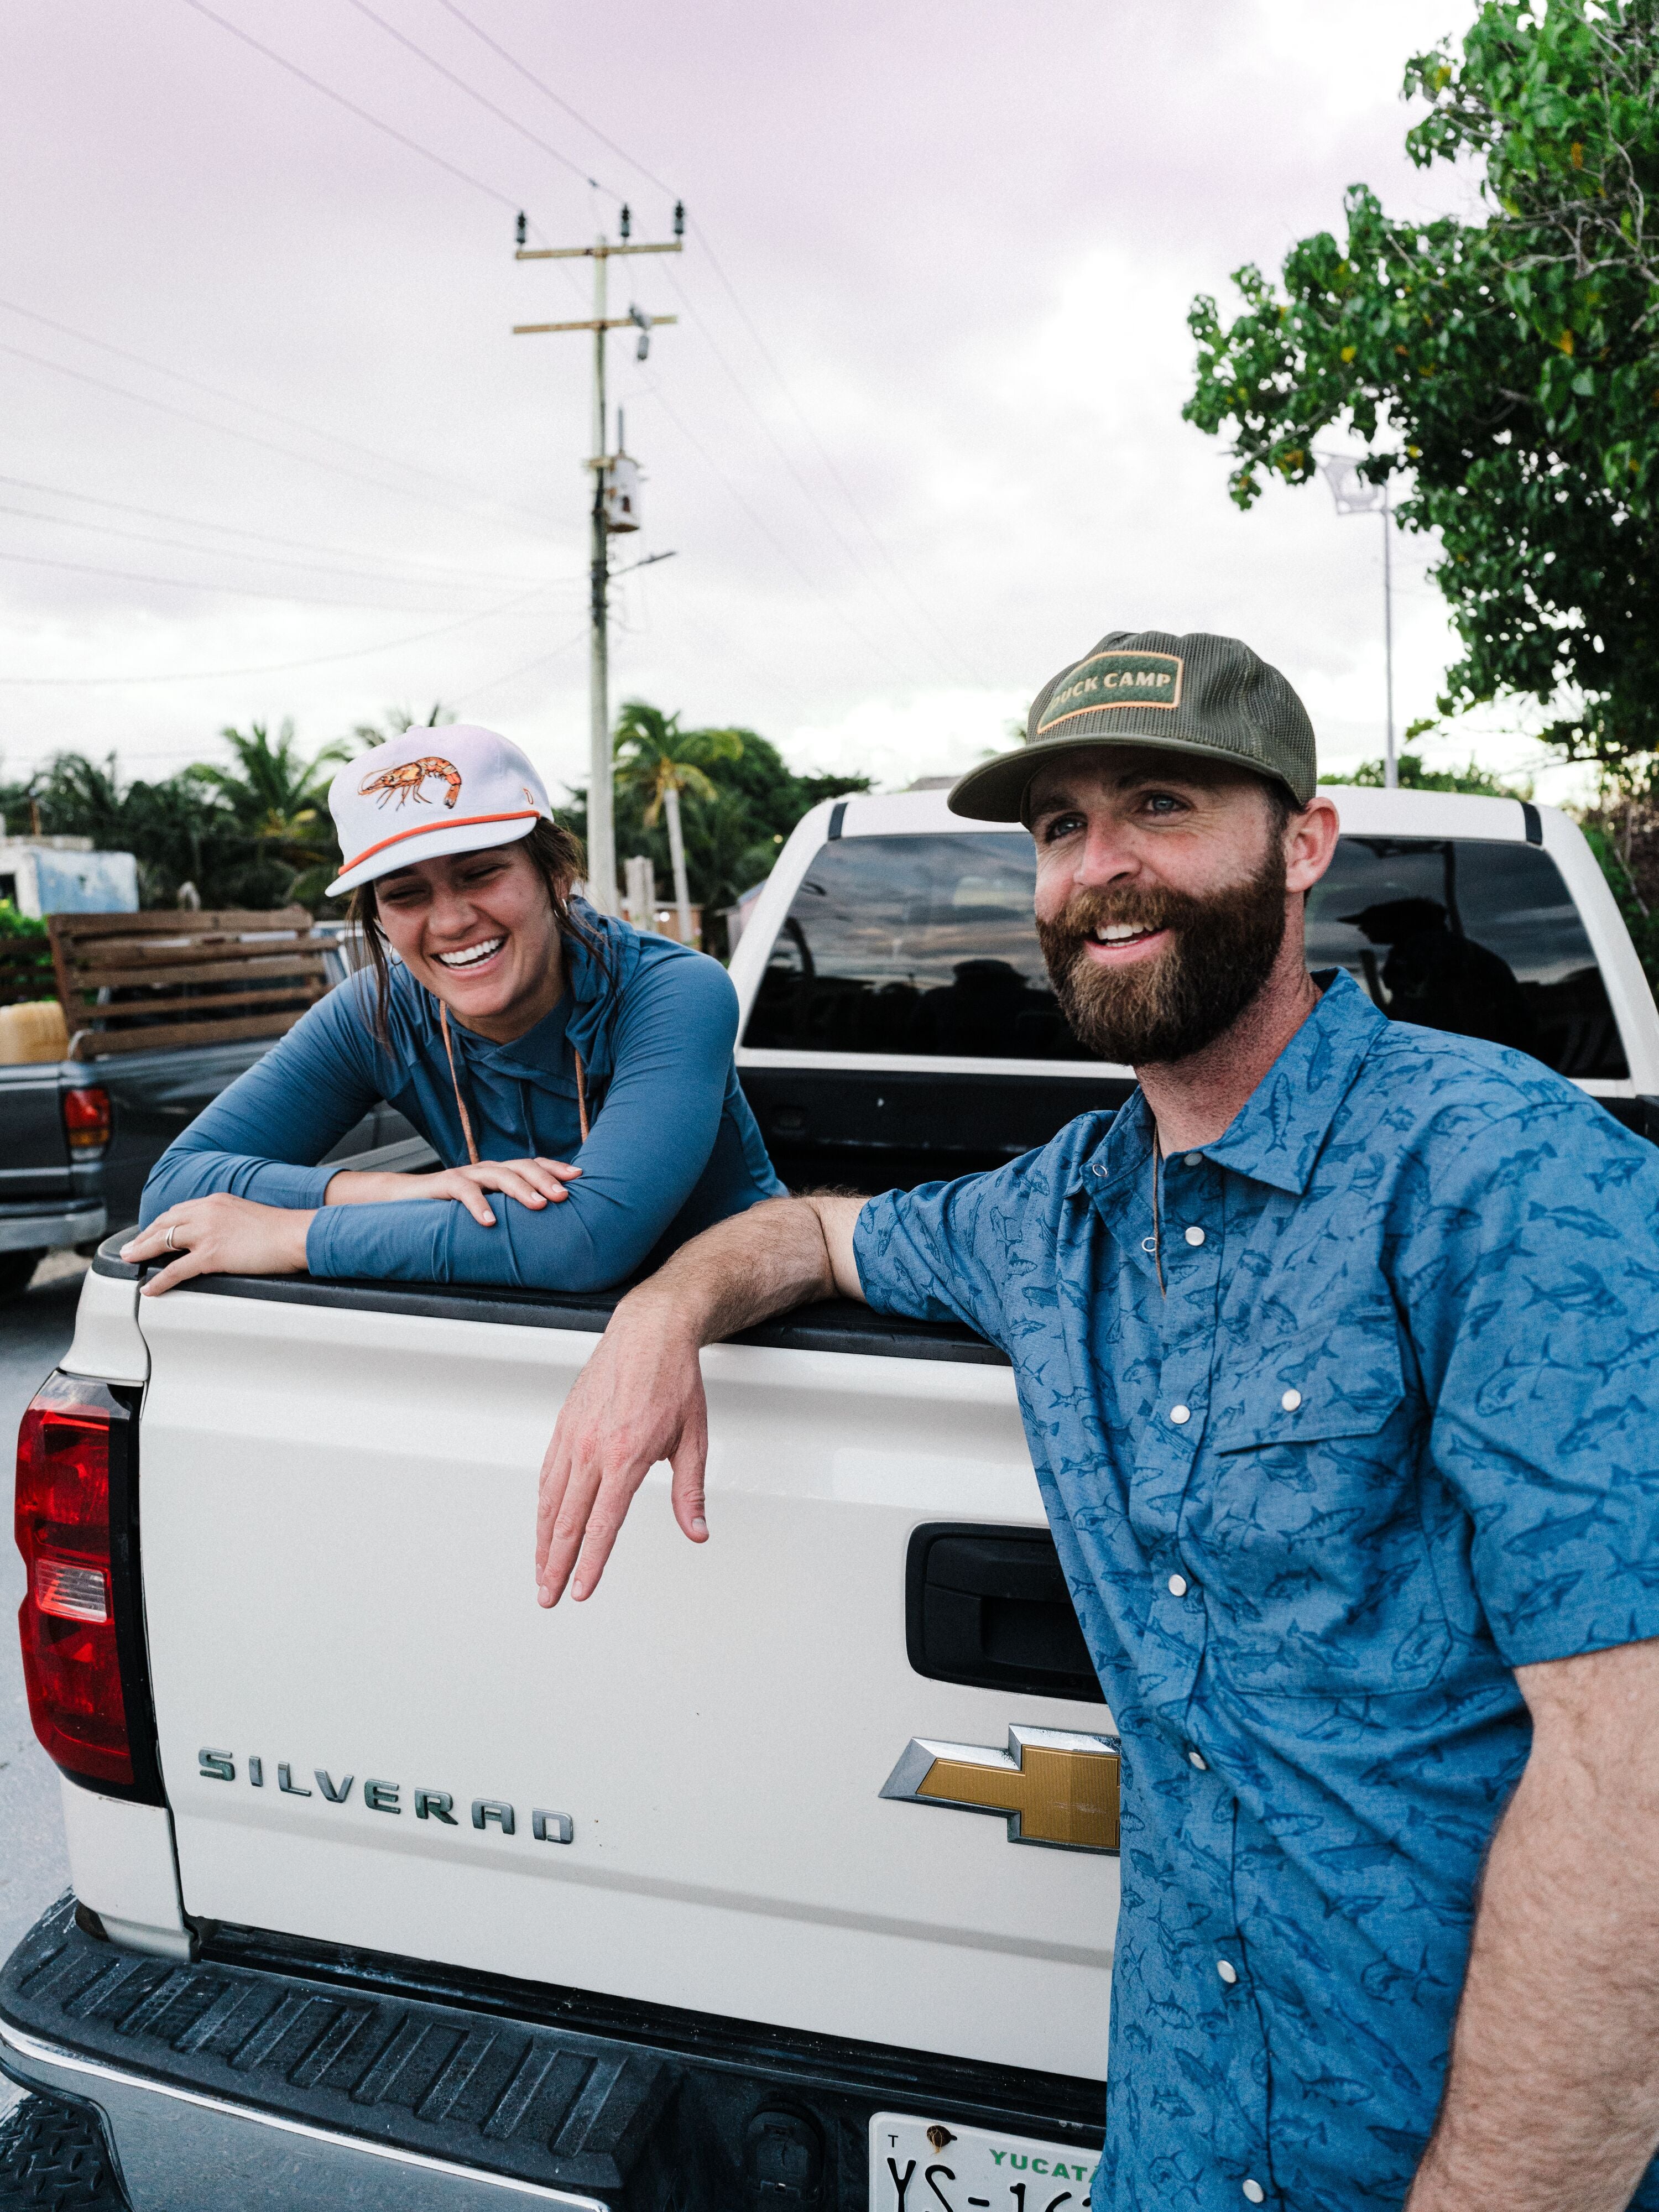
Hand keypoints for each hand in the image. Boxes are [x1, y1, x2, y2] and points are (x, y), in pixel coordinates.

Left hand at [120, 1193, 313, 1295]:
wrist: (296, 1234)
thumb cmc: (281, 1230)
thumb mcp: (248, 1215)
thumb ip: (229, 1221)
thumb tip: (223, 1236)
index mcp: (216, 1201)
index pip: (179, 1211)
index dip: (161, 1224)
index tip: (152, 1233)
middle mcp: (207, 1211)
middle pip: (164, 1223)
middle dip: (143, 1236)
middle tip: (130, 1248)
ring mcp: (207, 1232)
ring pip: (163, 1241)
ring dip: (142, 1252)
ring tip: (130, 1261)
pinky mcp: (211, 1254)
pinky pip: (176, 1269)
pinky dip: (159, 1280)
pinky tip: (149, 1288)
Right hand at [324, 1157, 580, 1227]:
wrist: (405, 1202)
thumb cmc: (451, 1208)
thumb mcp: (487, 1207)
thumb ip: (510, 1210)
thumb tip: (548, 1231)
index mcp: (500, 1173)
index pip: (532, 1164)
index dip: (555, 1168)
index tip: (579, 1177)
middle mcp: (486, 1169)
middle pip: (521, 1166)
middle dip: (545, 1179)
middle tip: (564, 1195)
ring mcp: (466, 1174)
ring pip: (498, 1175)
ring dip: (521, 1188)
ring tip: (538, 1204)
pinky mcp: (444, 1184)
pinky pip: (464, 1192)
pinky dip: (478, 1205)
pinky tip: (490, 1221)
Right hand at [535, 1299, 709, 1606]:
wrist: (650, 1331)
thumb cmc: (674, 1380)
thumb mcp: (694, 1439)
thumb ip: (690, 1492)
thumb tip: (697, 1531)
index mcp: (626, 1456)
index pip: (603, 1525)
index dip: (590, 1563)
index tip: (580, 1591)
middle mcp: (593, 1449)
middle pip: (568, 1520)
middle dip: (555, 1564)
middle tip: (548, 1596)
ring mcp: (574, 1436)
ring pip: (551, 1500)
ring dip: (543, 1540)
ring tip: (541, 1570)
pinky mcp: (565, 1424)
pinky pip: (547, 1472)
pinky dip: (543, 1504)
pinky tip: (544, 1522)